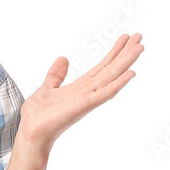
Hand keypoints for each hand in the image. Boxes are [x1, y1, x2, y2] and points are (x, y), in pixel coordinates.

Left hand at [17, 32, 144, 158]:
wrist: (30, 132)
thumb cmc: (37, 116)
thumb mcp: (46, 88)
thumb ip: (56, 75)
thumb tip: (63, 58)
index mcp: (80, 88)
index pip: (101, 67)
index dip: (113, 52)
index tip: (125, 38)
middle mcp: (87, 92)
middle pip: (110, 69)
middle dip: (124, 53)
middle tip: (139, 36)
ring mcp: (87, 99)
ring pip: (111, 78)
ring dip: (126, 63)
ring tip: (139, 48)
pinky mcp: (84, 106)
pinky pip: (104, 94)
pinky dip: (118, 84)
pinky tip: (131, 73)